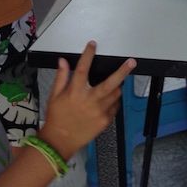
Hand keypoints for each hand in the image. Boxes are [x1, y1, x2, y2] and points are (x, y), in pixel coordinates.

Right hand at [38, 42, 135, 160]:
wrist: (59, 141)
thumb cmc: (56, 117)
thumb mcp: (54, 96)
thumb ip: (61, 77)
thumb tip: (63, 61)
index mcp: (75, 92)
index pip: (83, 68)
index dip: (88, 55)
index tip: (93, 45)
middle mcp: (89, 101)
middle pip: (110, 83)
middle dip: (123, 71)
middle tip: (132, 62)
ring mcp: (99, 112)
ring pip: (116, 94)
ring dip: (117, 86)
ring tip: (115, 83)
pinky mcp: (105, 121)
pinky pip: (115, 106)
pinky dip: (114, 100)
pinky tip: (108, 99)